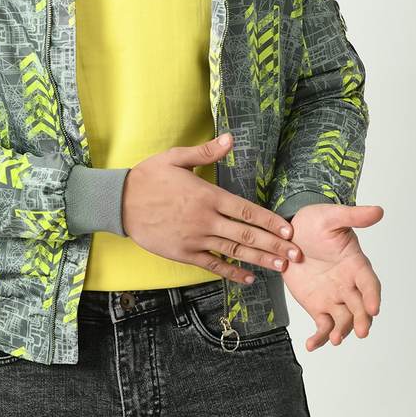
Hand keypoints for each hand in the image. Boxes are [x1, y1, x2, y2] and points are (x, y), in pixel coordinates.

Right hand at [121, 133, 303, 283]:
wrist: (119, 202)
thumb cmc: (148, 177)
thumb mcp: (175, 157)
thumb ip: (206, 152)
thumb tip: (231, 138)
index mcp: (207, 195)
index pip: (246, 210)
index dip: (270, 221)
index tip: (288, 230)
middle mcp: (205, 219)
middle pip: (246, 235)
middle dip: (274, 245)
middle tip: (296, 254)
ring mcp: (195, 239)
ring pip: (234, 252)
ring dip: (260, 260)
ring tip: (281, 266)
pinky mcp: (183, 253)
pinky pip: (212, 265)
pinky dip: (232, 273)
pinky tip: (248, 277)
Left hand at [281, 203, 382, 350]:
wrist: (289, 232)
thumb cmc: (314, 223)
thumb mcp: (331, 217)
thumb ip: (352, 217)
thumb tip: (378, 211)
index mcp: (355, 264)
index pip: (369, 282)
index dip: (372, 295)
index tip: (373, 308)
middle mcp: (348, 284)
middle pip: (360, 306)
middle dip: (362, 319)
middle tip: (360, 331)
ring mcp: (334, 297)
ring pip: (344, 320)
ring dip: (342, 331)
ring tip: (335, 339)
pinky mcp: (318, 305)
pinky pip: (323, 325)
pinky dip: (320, 337)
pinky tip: (312, 344)